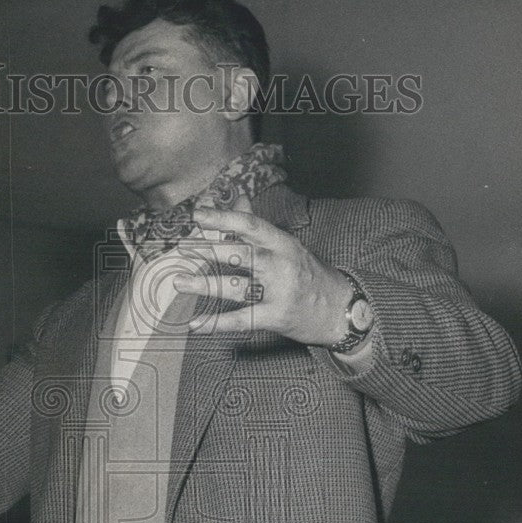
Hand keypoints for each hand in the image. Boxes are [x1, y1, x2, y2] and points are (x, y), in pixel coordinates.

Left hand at [172, 196, 352, 345]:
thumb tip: (238, 199)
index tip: (198, 215)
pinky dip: (217, 322)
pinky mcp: (275, 317)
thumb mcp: (288, 247)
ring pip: (235, 287)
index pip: (250, 226)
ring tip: (180, 282)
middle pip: (240, 254)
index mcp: (283, 244)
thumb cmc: (310, 275)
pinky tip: (196, 323)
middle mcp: (280, 265)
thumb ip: (258, 226)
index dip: (222, 219)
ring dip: (204, 285)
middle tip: (181, 248)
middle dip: (208, 251)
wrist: (342, 310)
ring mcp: (278, 292)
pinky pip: (241, 320)